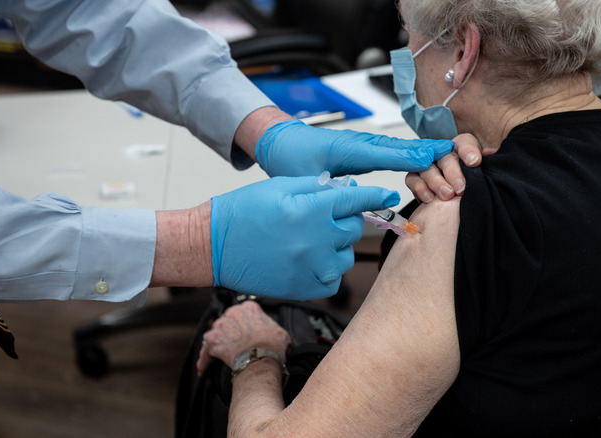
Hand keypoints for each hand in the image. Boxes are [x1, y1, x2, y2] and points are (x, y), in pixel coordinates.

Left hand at [196, 300, 290, 375]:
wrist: (261, 361)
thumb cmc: (272, 347)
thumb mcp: (280, 332)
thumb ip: (272, 327)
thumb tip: (274, 334)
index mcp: (249, 308)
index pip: (243, 312)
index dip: (244, 324)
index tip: (245, 332)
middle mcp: (232, 312)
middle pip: (227, 321)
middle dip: (229, 332)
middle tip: (235, 344)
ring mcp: (221, 326)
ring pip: (215, 334)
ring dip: (217, 344)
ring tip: (220, 356)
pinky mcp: (212, 341)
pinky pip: (206, 351)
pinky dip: (205, 360)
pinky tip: (204, 368)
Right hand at [211, 175, 399, 298]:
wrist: (212, 246)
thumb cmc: (242, 212)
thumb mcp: (280, 186)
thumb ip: (317, 186)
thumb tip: (347, 187)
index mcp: (311, 209)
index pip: (357, 199)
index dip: (375, 196)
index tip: (388, 196)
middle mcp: (315, 240)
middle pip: (354, 228)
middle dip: (345, 219)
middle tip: (323, 217)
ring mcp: (311, 267)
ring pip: (346, 256)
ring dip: (336, 246)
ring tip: (311, 240)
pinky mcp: (303, 288)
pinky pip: (333, 280)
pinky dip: (327, 270)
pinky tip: (309, 259)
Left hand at [255, 120, 453, 176]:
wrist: (279, 142)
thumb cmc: (291, 159)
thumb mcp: (310, 180)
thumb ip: (335, 190)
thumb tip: (358, 202)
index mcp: (348, 148)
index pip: (388, 152)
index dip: (414, 156)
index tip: (438, 157)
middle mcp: (360, 143)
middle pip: (402, 148)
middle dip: (430, 153)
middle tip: (457, 156)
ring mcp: (364, 144)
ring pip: (399, 148)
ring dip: (424, 153)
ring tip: (450, 155)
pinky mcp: (364, 149)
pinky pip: (392, 151)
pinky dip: (411, 154)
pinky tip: (425, 158)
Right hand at [405, 134, 496, 202]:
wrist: (454, 210)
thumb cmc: (469, 190)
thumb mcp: (483, 176)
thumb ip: (487, 164)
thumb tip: (492, 154)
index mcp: (462, 150)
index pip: (464, 142)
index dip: (468, 150)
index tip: (474, 162)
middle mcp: (445, 156)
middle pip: (444, 156)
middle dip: (452, 172)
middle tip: (460, 187)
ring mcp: (429, 166)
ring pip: (427, 167)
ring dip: (436, 181)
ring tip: (447, 195)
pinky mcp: (417, 179)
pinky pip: (413, 178)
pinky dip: (419, 187)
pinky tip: (429, 198)